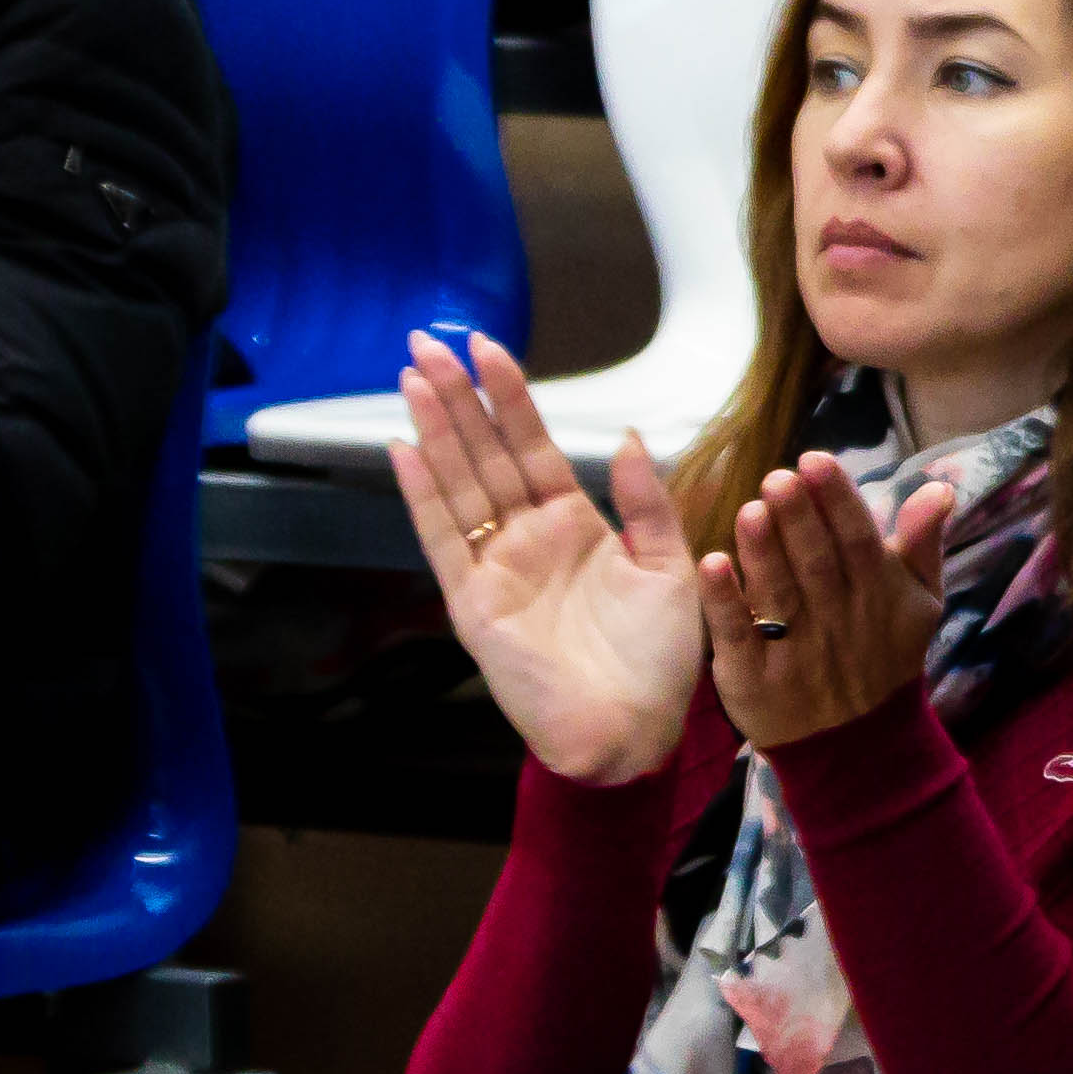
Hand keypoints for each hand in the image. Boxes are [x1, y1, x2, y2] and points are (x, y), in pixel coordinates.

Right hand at [386, 332, 707, 784]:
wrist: (632, 731)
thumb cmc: (659, 660)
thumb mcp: (669, 565)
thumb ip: (645, 501)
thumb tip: (629, 436)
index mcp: (578, 525)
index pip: (535, 446)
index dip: (510, 398)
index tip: (487, 348)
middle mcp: (529, 538)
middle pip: (484, 454)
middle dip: (458, 397)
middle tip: (426, 342)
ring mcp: (496, 566)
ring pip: (459, 483)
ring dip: (435, 429)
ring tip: (412, 375)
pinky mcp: (472, 601)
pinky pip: (442, 537)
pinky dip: (421, 493)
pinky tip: (404, 448)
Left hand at [698, 453, 954, 749]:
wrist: (856, 743)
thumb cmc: (885, 655)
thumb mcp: (920, 602)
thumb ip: (923, 543)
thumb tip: (938, 488)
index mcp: (877, 593)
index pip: (859, 538)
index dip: (837, 499)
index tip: (815, 460)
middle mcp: (837, 617)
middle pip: (817, 561)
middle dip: (798, 518)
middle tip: (778, 476)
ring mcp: (795, 648)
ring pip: (779, 593)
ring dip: (764, 552)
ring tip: (751, 510)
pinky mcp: (754, 676)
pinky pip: (739, 635)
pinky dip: (725, 601)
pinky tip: (710, 564)